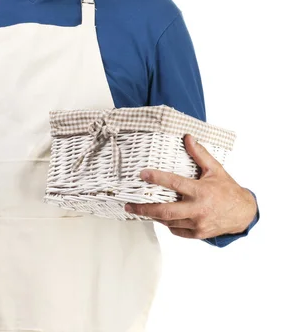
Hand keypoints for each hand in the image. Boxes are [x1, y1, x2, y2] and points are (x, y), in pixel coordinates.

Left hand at [124, 134, 257, 238]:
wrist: (243, 213)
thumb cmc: (228, 190)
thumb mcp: (215, 169)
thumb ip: (200, 154)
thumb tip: (188, 138)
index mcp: (201, 191)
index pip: (175, 183)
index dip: (157, 178)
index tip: (142, 174)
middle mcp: (198, 209)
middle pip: (166, 211)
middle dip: (145, 209)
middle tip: (129, 205)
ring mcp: (198, 224)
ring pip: (169, 222)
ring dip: (153, 216)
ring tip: (139, 210)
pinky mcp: (198, 234)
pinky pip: (177, 231)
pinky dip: (167, 224)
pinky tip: (161, 217)